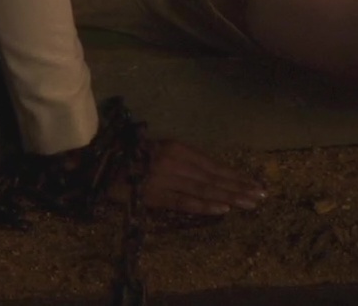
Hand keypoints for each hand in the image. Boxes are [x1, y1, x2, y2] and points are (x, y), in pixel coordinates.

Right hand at [132, 139, 265, 215]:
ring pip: (204, 189)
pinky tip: (223, 209)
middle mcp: (174, 160)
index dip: (234, 175)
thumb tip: (208, 173)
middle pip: (213, 177)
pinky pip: (183, 201)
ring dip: (229, 196)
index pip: (212, 164)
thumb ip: (180, 159)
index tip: (255, 183)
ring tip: (250, 203)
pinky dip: (204, 205)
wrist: (96, 161)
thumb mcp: (158, 150)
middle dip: (239, 187)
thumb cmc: (128, 154)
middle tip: (262, 196)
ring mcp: (165, 178)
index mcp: (176, 147)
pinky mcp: (154, 194)